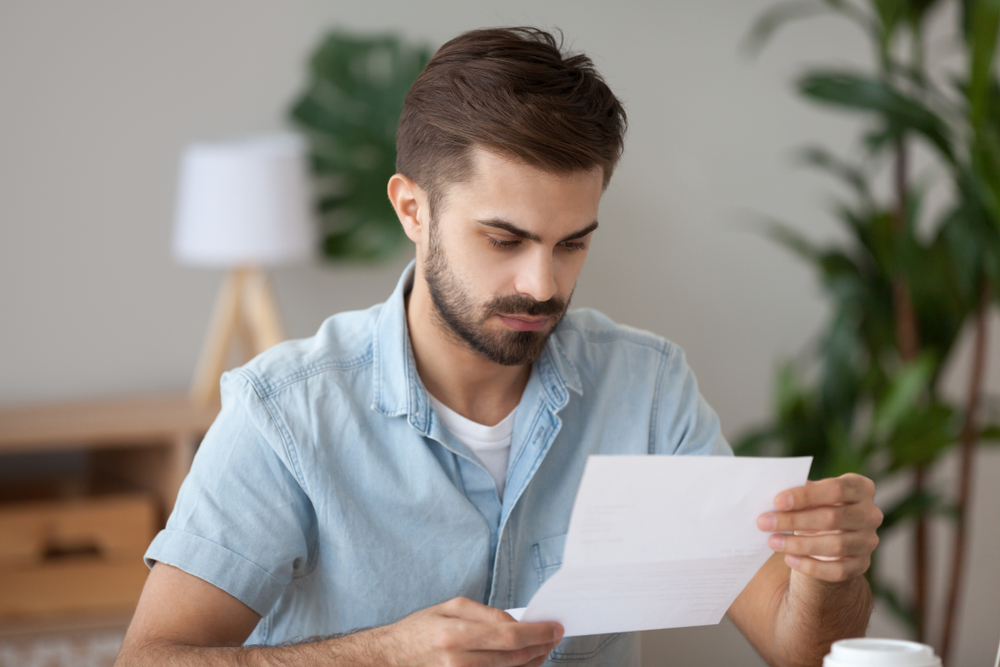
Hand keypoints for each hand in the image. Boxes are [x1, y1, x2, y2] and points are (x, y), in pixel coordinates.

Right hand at [373, 597, 562, 666]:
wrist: (389, 660)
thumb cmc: (419, 631)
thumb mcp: (450, 609)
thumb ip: (486, 614)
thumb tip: (517, 624)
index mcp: (457, 634)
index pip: (510, 636)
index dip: (538, 633)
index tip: (554, 628)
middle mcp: (460, 662)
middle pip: (515, 658)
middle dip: (541, 647)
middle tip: (554, 637)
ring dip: (533, 662)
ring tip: (542, 649)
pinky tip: (523, 662)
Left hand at [757, 473, 882, 582]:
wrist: (829, 537)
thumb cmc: (816, 508)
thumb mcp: (810, 496)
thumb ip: (798, 493)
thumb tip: (771, 496)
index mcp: (860, 488)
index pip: (836, 489)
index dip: (806, 495)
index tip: (777, 501)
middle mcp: (870, 514)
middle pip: (832, 517)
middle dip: (794, 520)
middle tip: (764, 522)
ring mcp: (868, 541)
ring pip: (834, 546)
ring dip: (799, 544)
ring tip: (772, 541)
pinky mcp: (862, 564)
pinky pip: (837, 571)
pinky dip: (811, 566)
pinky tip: (789, 559)